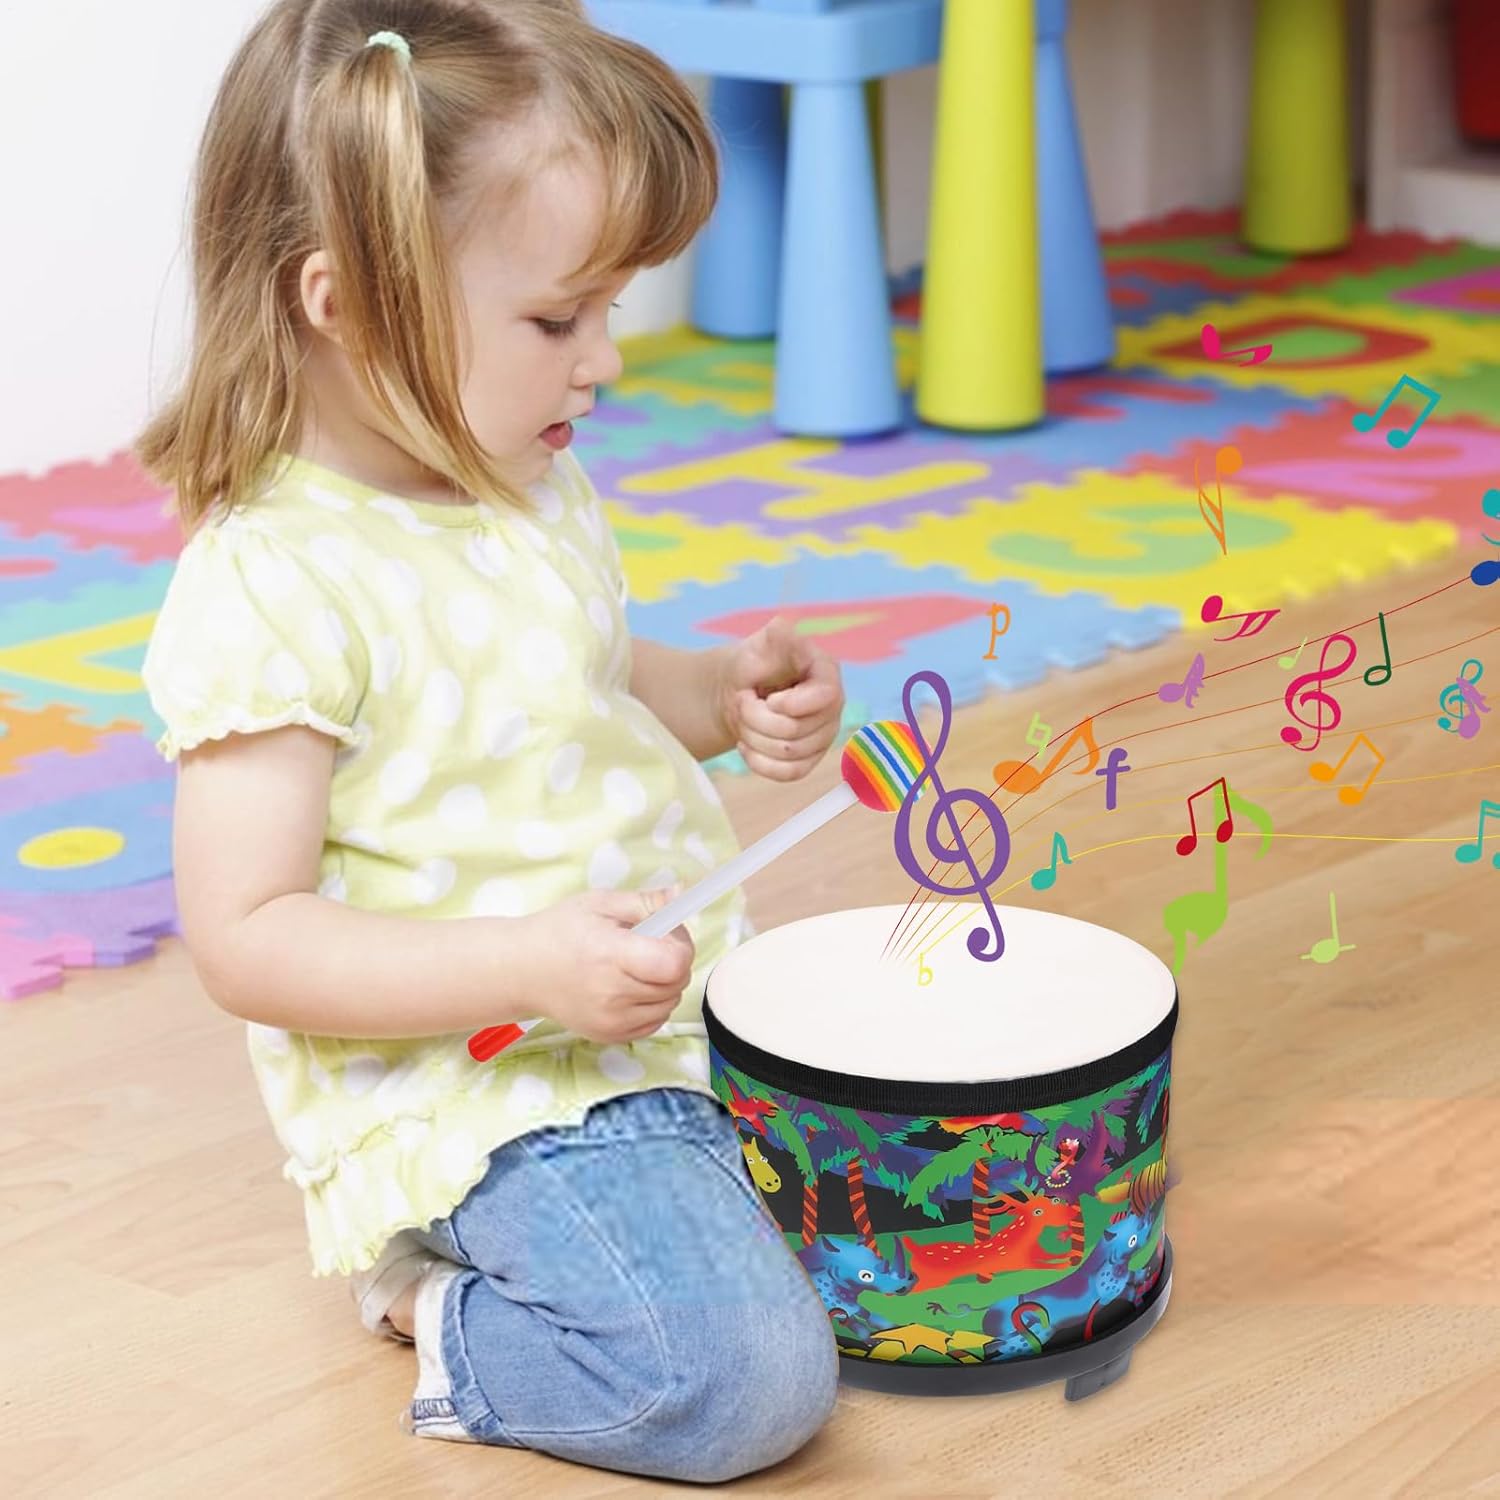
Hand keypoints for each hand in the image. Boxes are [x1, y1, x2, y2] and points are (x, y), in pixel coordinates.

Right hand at [527, 886, 695, 1045]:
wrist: (521, 971)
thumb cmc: (559, 931)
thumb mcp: (600, 903)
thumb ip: (646, 902)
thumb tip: (681, 896)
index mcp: (610, 955)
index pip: (674, 964)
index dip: (681, 946)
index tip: (667, 934)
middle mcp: (612, 994)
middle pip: (676, 984)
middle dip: (674, 961)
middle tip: (650, 944)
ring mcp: (611, 1021)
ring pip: (670, 1004)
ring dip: (665, 984)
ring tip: (637, 965)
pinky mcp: (610, 1036)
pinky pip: (655, 1022)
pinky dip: (653, 1004)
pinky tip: (631, 986)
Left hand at [716, 615, 844, 781]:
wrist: (739, 692)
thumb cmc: (752, 665)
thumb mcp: (759, 646)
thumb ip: (774, 638)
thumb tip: (782, 625)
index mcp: (826, 674)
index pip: (824, 697)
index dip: (791, 703)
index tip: (768, 697)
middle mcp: (833, 707)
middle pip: (798, 731)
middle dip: (758, 719)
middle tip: (742, 702)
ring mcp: (823, 736)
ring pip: (790, 755)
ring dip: (755, 740)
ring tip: (743, 721)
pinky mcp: (809, 760)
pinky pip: (788, 774)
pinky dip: (760, 763)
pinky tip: (746, 746)